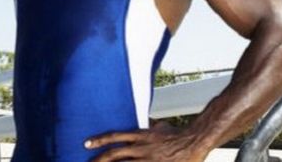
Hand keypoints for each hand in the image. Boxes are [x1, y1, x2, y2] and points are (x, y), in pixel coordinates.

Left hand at [85, 121, 210, 161]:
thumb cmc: (178, 134)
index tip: (86, 144)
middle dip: (99, 160)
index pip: (114, 136)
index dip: (99, 140)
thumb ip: (149, 128)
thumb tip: (148, 124)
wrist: (194, 141)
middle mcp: (141, 147)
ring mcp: (148, 159)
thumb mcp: (160, 127)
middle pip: (114, 154)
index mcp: (141, 135)